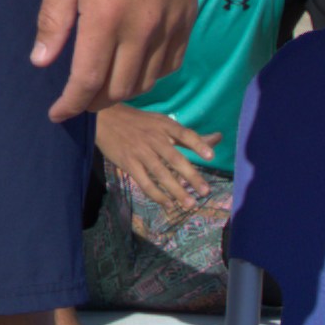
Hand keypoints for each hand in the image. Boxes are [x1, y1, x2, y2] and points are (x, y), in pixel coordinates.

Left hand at [32, 0, 201, 120]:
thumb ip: (53, 19)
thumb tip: (41, 60)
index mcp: (105, 18)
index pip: (88, 81)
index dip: (71, 104)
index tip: (57, 113)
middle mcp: (140, 30)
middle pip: (119, 90)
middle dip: (94, 102)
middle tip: (79, 97)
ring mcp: (168, 28)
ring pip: (146, 82)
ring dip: (122, 92)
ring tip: (104, 86)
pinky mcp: (186, 22)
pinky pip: (169, 65)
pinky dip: (150, 76)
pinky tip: (134, 68)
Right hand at [93, 101, 228, 230]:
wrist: (106, 119)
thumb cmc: (140, 123)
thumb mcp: (164, 123)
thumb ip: (190, 136)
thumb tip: (218, 138)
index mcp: (165, 126)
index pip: (185, 134)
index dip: (198, 144)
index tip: (211, 156)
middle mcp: (154, 138)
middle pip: (175, 158)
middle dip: (191, 176)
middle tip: (205, 191)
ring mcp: (140, 152)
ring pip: (161, 173)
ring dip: (176, 190)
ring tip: (190, 204)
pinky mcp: (128, 164)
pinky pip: (145, 182)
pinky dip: (157, 195)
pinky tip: (168, 205)